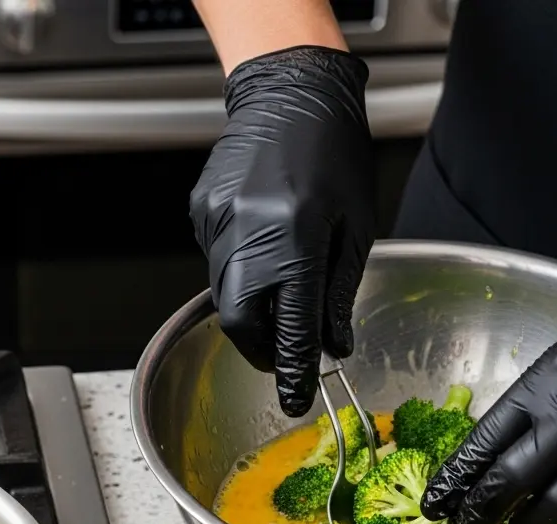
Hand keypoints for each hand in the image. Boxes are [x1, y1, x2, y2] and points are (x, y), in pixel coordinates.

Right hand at [189, 46, 375, 416]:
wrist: (291, 91)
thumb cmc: (333, 151)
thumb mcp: (355, 228)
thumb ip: (339, 293)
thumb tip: (333, 344)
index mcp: (296, 240)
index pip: (291, 328)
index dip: (293, 371)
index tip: (294, 399)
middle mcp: (249, 236)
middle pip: (241, 324)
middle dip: (262, 349)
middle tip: (282, 355)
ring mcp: (216, 226)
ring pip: (225, 297)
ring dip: (253, 310)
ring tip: (278, 291)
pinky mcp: (201, 215)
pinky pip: (217, 263)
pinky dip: (240, 272)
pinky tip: (260, 245)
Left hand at [421, 322, 556, 523]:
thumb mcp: (556, 369)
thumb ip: (524, 412)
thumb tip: (483, 468)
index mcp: (545, 386)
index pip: (483, 443)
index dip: (454, 480)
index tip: (434, 503)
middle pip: (509, 480)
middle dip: (478, 514)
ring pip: (556, 505)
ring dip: (529, 523)